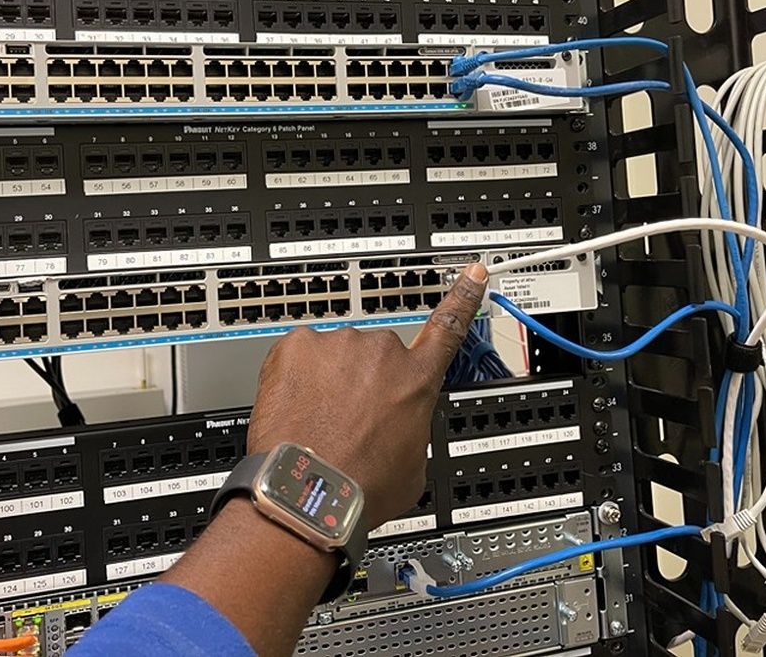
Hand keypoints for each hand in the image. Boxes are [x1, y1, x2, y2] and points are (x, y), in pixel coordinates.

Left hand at [247, 263, 488, 529]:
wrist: (307, 492)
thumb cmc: (358, 487)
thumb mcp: (412, 467)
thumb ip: (411, 428)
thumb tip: (400, 426)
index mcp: (416, 380)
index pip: (448, 327)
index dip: (463, 296)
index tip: (472, 273)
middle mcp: (382, 353)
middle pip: (374, 354)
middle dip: (362, 379)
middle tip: (346, 417)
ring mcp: (338, 345)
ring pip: (334, 354)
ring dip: (326, 379)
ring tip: (318, 421)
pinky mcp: (297, 345)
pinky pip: (298, 353)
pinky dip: (294, 376)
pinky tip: (296, 408)